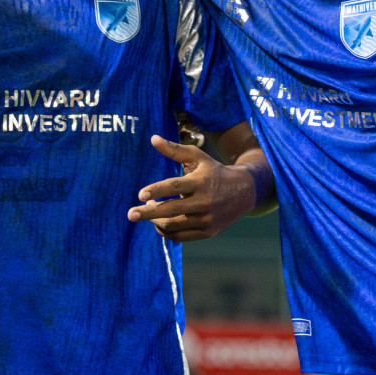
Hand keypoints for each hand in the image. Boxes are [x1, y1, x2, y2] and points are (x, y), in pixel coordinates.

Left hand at [128, 134, 258, 240]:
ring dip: (155, 220)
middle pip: (171, 211)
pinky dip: (166, 231)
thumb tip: (153, 138)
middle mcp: (205, 202)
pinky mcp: (208, 232)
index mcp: (201, 182)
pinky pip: (180, 236)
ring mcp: (207, 220)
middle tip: (130, 214)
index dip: (157, 190)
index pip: (175, 187)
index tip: (140, 195)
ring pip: (173, 225)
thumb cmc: (214, 171)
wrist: (245, 192)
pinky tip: (159, 222)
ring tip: (148, 210)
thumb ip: (174, 150)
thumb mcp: (197, 157)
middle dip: (148, 213)